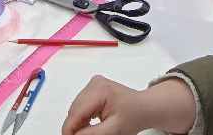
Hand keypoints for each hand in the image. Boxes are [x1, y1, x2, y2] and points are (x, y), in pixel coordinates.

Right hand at [62, 75, 195, 134]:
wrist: (143, 107)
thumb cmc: (132, 117)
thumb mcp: (113, 130)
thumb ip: (91, 134)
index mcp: (100, 90)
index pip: (76, 112)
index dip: (69, 129)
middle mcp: (94, 83)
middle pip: (75, 110)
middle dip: (74, 127)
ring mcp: (94, 83)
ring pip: (76, 108)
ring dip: (78, 123)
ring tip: (91, 132)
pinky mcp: (94, 87)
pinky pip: (81, 105)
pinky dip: (83, 117)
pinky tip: (91, 125)